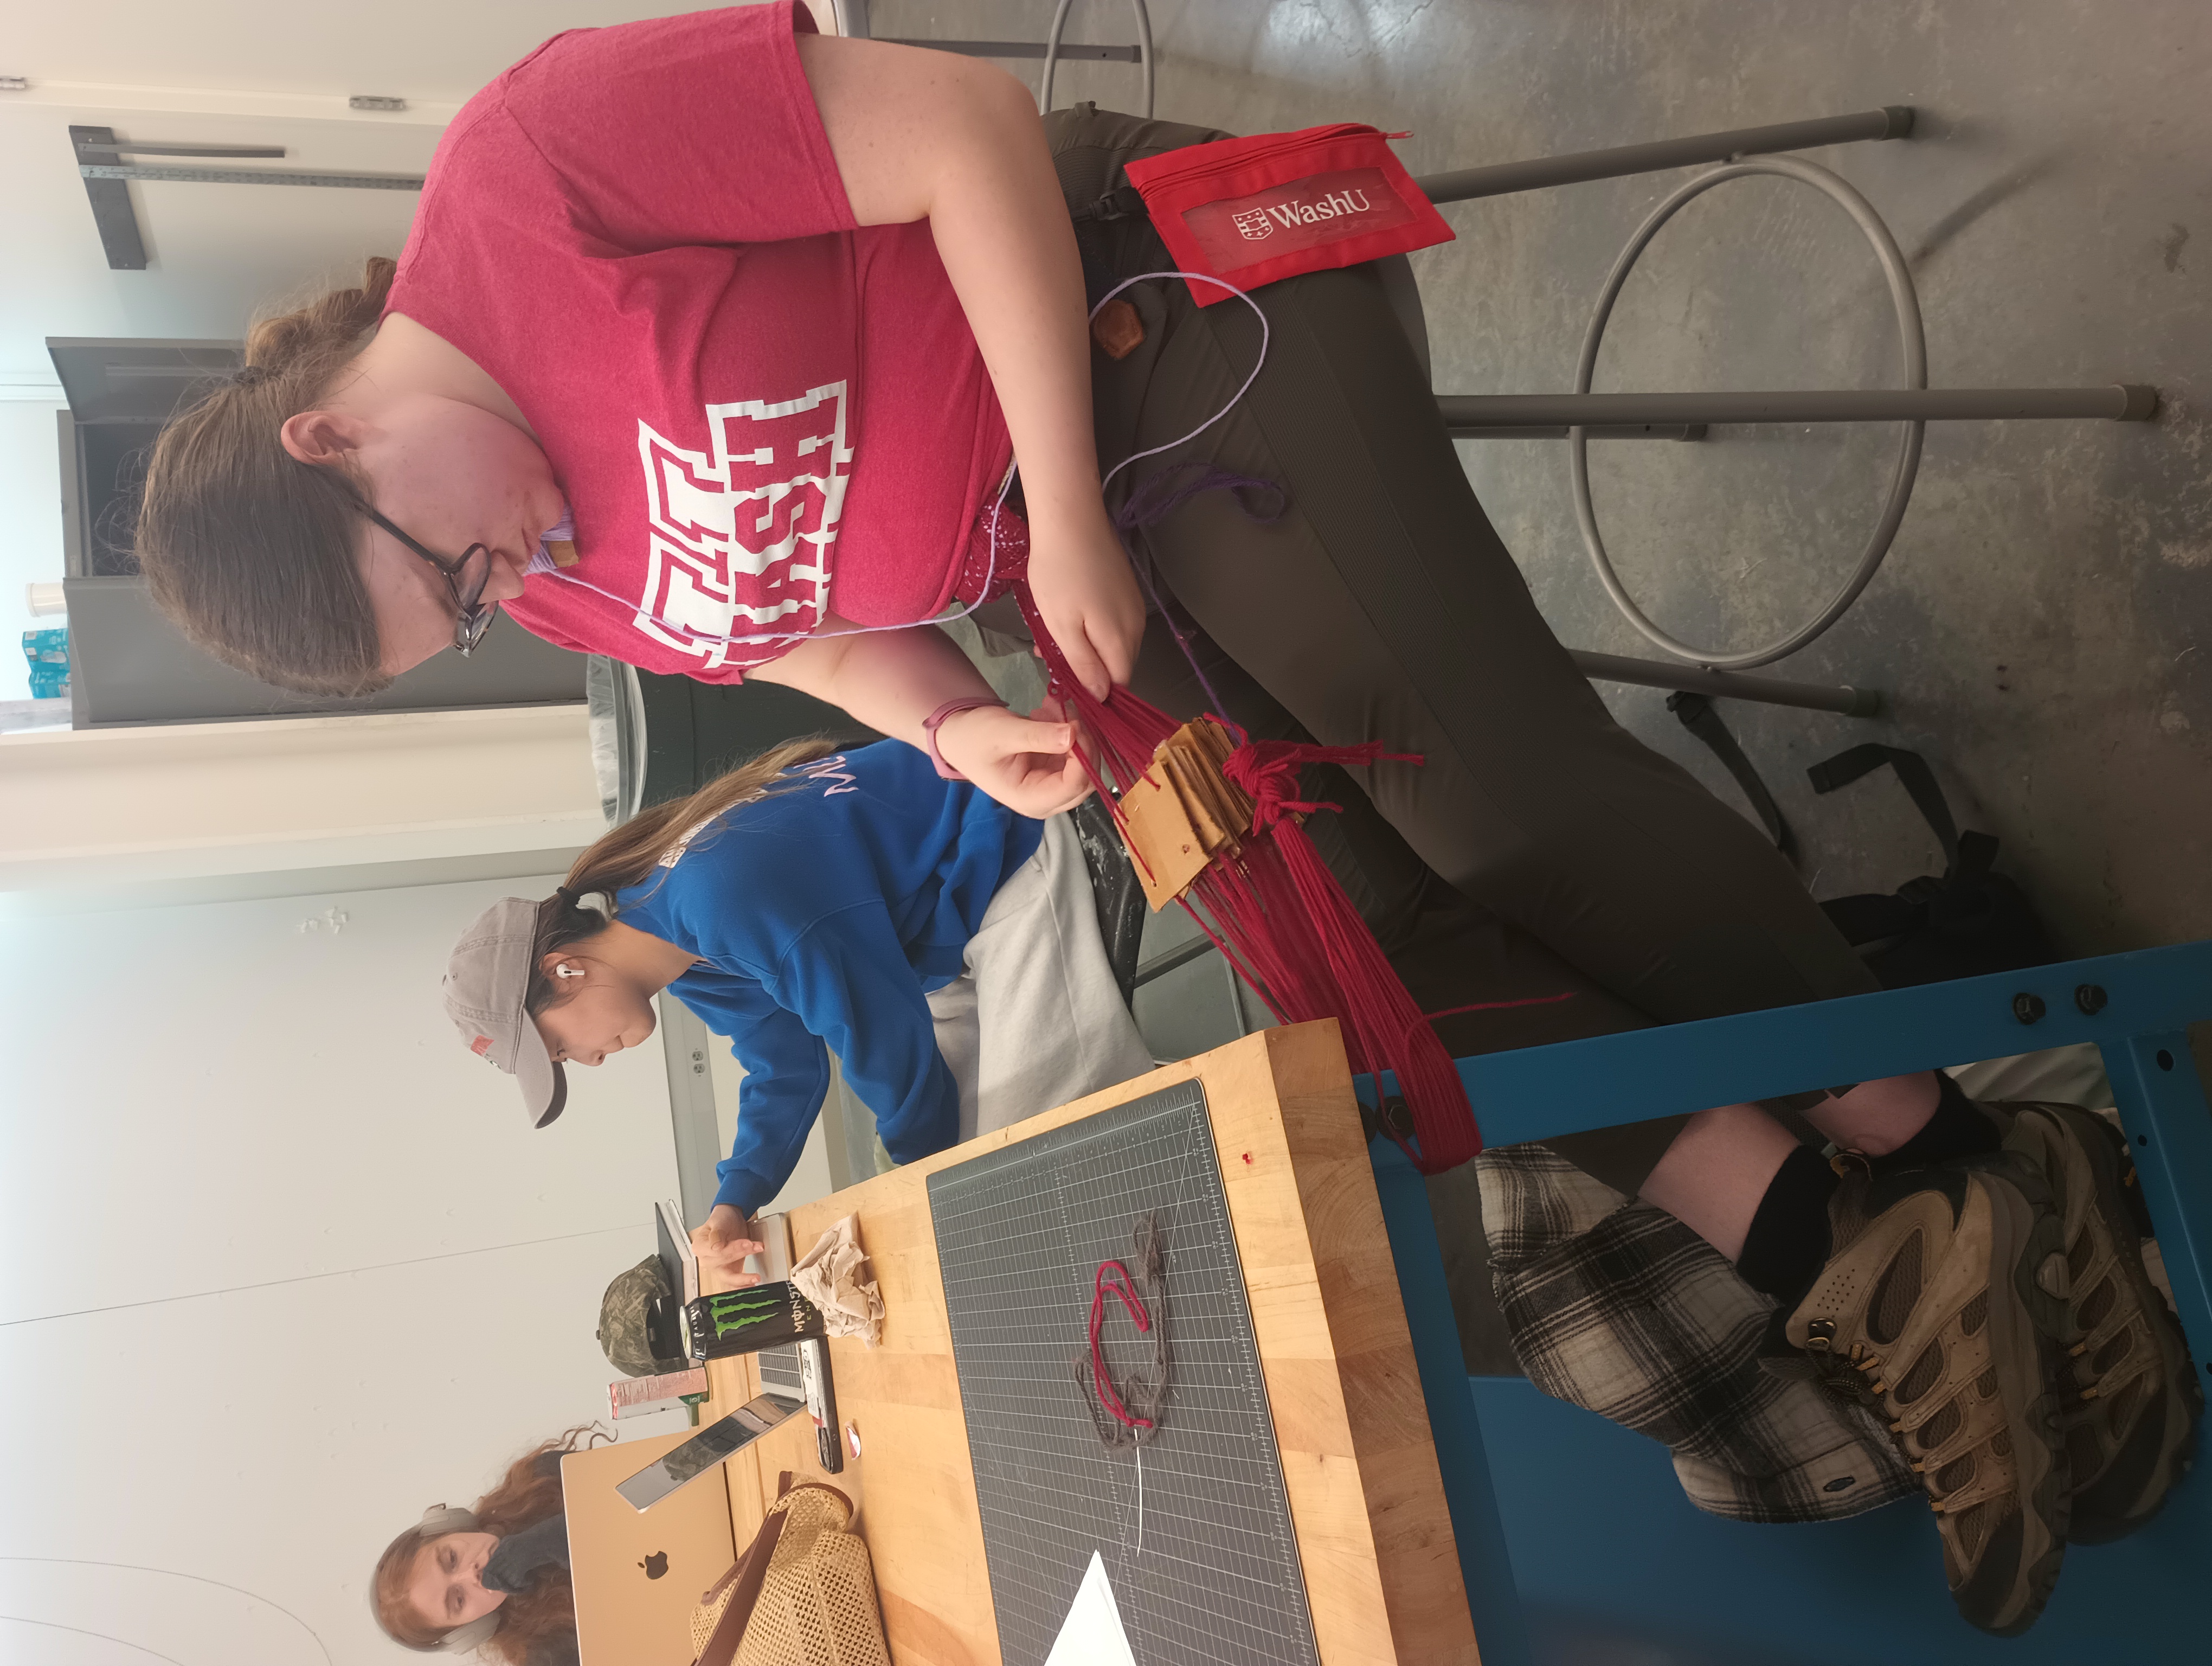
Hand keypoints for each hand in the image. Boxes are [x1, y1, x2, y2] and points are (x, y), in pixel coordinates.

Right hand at [691, 1205, 764, 1287]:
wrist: (730, 1219)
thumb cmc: (722, 1219)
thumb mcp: (718, 1221)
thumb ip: (716, 1234)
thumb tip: (716, 1247)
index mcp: (700, 1247)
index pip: (717, 1252)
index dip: (733, 1248)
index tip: (746, 1242)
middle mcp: (707, 1260)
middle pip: (723, 1263)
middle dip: (742, 1255)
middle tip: (757, 1247)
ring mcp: (718, 1267)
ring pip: (728, 1278)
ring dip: (743, 1278)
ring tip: (755, 1278)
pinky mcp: (729, 1270)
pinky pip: (734, 1282)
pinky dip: (742, 1285)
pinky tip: (751, 1285)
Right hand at [934, 703, 1093, 817]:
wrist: (960, 736)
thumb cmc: (974, 739)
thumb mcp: (1003, 733)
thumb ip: (1037, 736)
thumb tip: (1072, 735)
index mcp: (1031, 800)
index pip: (1074, 786)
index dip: (1083, 756)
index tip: (1076, 723)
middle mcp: (1047, 798)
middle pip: (1086, 778)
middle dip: (1084, 742)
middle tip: (1069, 710)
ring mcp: (1053, 783)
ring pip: (1085, 761)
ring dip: (1075, 730)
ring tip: (1052, 705)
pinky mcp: (1055, 768)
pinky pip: (1075, 749)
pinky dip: (1068, 727)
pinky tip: (1050, 710)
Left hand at [1023, 508, 1142, 700]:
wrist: (1071, 518)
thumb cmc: (1059, 573)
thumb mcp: (1062, 625)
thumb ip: (1084, 663)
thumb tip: (1101, 695)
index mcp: (1121, 640)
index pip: (1119, 684)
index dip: (1096, 692)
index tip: (1068, 686)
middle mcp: (1136, 627)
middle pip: (1119, 665)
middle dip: (1090, 670)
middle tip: (1053, 657)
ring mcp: (1135, 606)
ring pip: (1116, 644)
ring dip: (1089, 648)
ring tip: (1054, 635)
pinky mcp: (1128, 590)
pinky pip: (1116, 623)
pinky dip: (1095, 629)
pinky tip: (1070, 615)